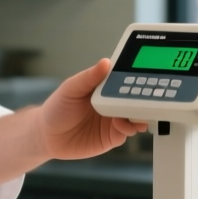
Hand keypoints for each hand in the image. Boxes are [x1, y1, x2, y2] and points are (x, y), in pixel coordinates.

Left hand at [0, 58, 146, 188]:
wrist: (47, 136)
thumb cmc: (57, 108)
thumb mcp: (70, 89)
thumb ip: (88, 77)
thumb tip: (105, 62)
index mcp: (105, 86)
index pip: (126, 78)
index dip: (137, 75)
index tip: (146, 72)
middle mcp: (113, 102)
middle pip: (136, 97)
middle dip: (145, 96)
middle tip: (150, 94)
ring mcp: (114, 119)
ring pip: (136, 115)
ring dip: (141, 113)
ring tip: (139, 112)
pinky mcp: (113, 136)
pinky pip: (127, 132)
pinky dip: (129, 127)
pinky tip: (123, 124)